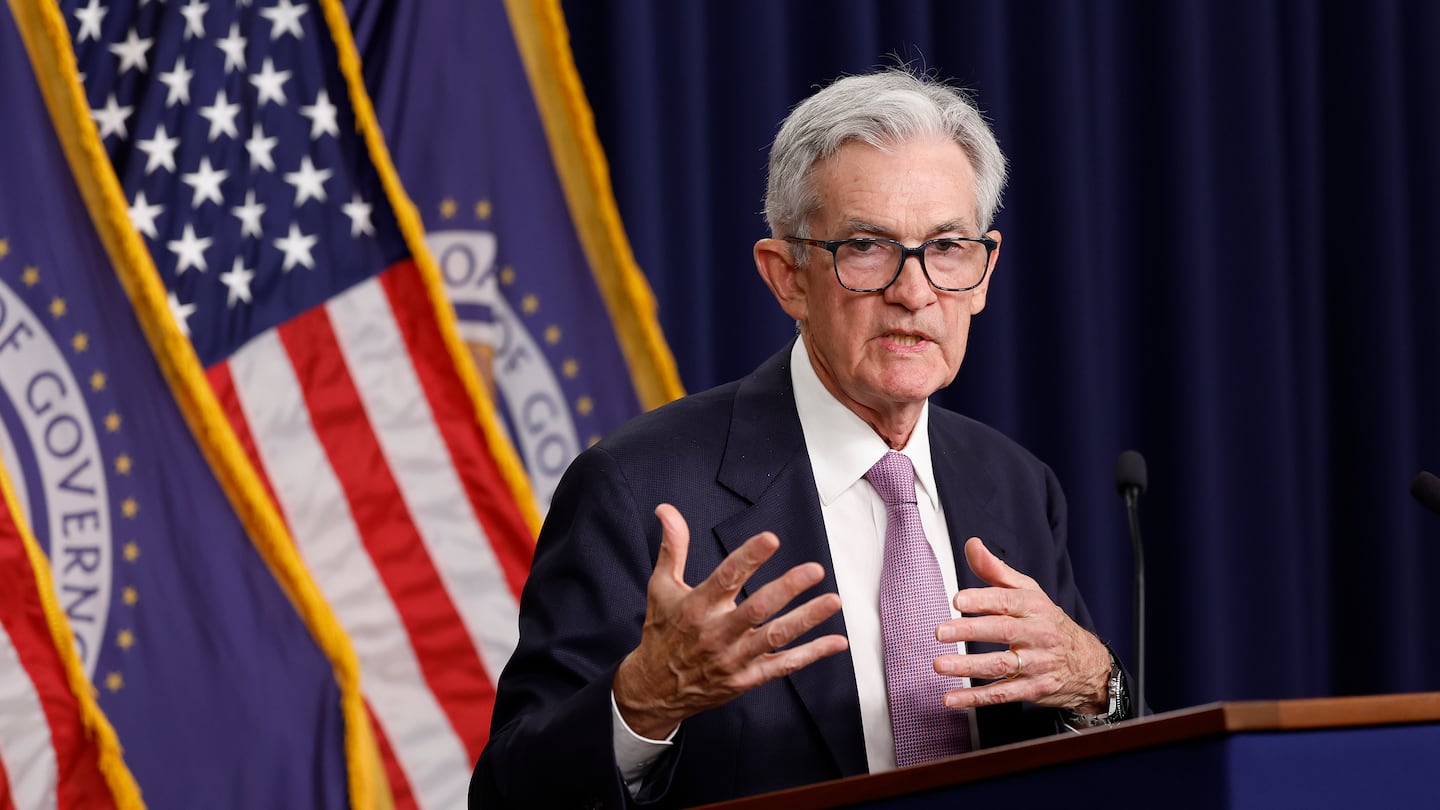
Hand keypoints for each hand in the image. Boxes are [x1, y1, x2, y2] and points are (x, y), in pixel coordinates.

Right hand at [612, 504, 848, 738]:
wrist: (655, 690)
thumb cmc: (662, 632)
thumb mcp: (661, 588)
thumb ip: (672, 547)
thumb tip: (667, 509)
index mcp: (696, 607)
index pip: (725, 577)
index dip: (749, 557)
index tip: (771, 539)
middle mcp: (716, 633)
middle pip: (757, 609)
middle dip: (787, 588)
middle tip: (814, 569)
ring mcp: (733, 658)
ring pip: (775, 637)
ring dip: (806, 619)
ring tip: (833, 601)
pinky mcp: (746, 679)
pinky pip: (782, 666)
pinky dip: (811, 654)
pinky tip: (836, 641)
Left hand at [932, 537, 1109, 713]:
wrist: (1086, 663)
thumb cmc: (1047, 622)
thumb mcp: (1028, 592)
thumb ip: (995, 570)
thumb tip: (972, 544)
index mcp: (1033, 607)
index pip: (1007, 601)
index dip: (982, 600)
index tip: (958, 600)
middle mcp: (1037, 634)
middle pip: (1003, 631)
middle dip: (970, 631)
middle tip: (940, 631)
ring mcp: (1036, 664)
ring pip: (1000, 665)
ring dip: (968, 667)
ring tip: (939, 664)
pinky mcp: (1033, 689)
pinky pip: (1002, 695)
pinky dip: (975, 698)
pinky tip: (951, 698)